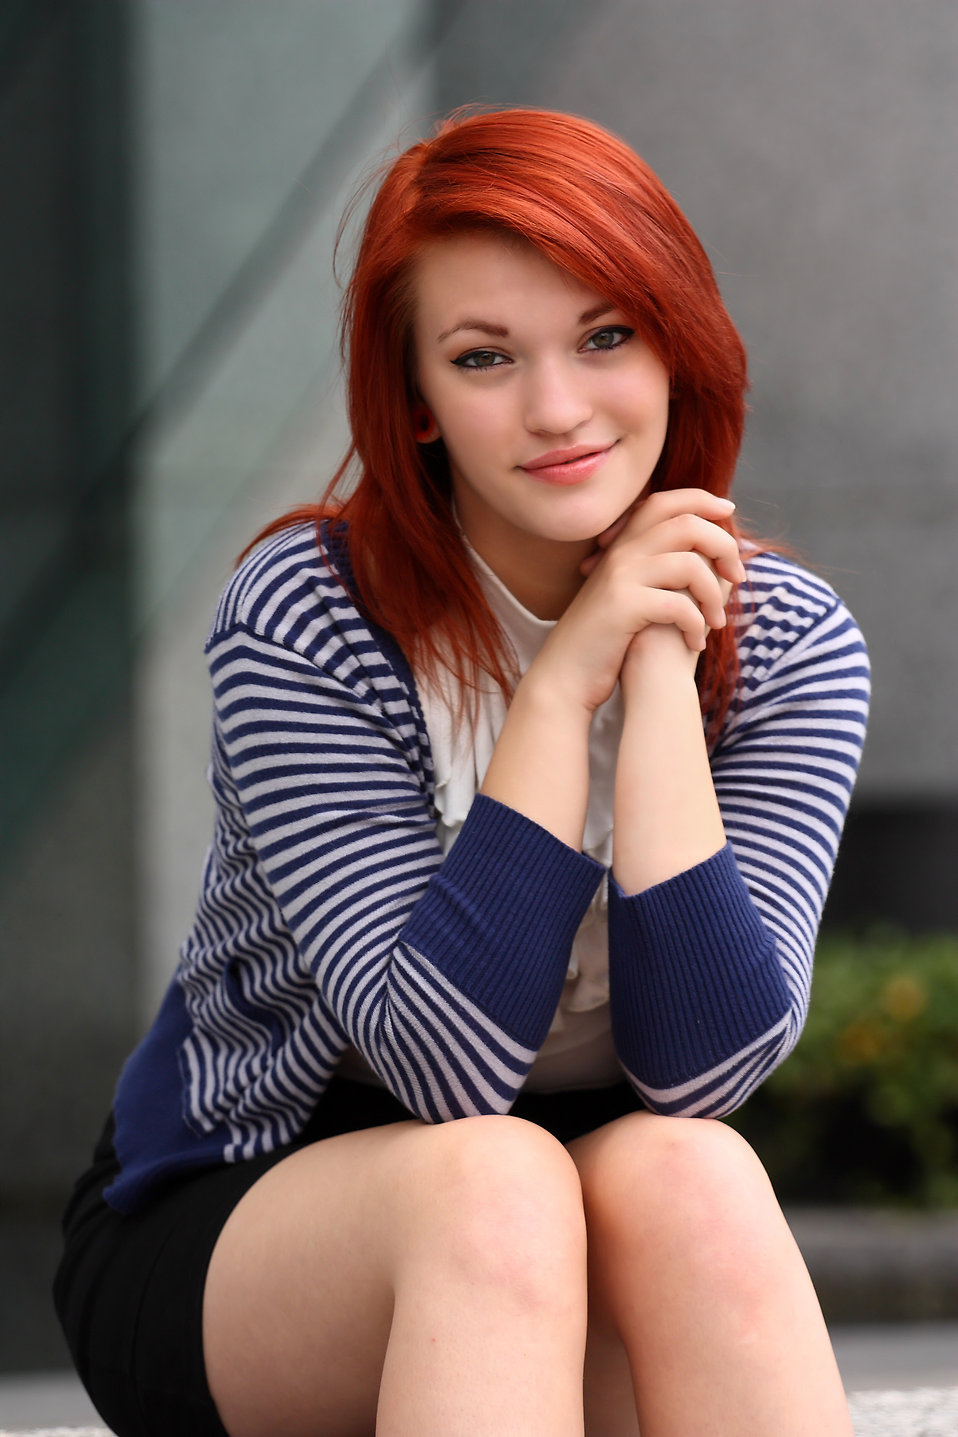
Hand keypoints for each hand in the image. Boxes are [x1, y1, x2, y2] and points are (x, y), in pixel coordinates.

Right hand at [526, 489, 745, 713]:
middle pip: (687, 524)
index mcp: (624, 545)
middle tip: (737, 576)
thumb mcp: (632, 593)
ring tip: (716, 622)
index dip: (702, 500)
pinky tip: (695, 643)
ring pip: (689, 564)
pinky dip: (696, 625)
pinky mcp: (623, 607)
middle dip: (723, 546)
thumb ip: (662, 570)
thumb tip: (713, 556)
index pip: (666, 502)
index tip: (729, 513)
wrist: (566, 673)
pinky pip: (678, 605)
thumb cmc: (608, 638)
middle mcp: (621, 553)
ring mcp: (621, 578)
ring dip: (714, 595)